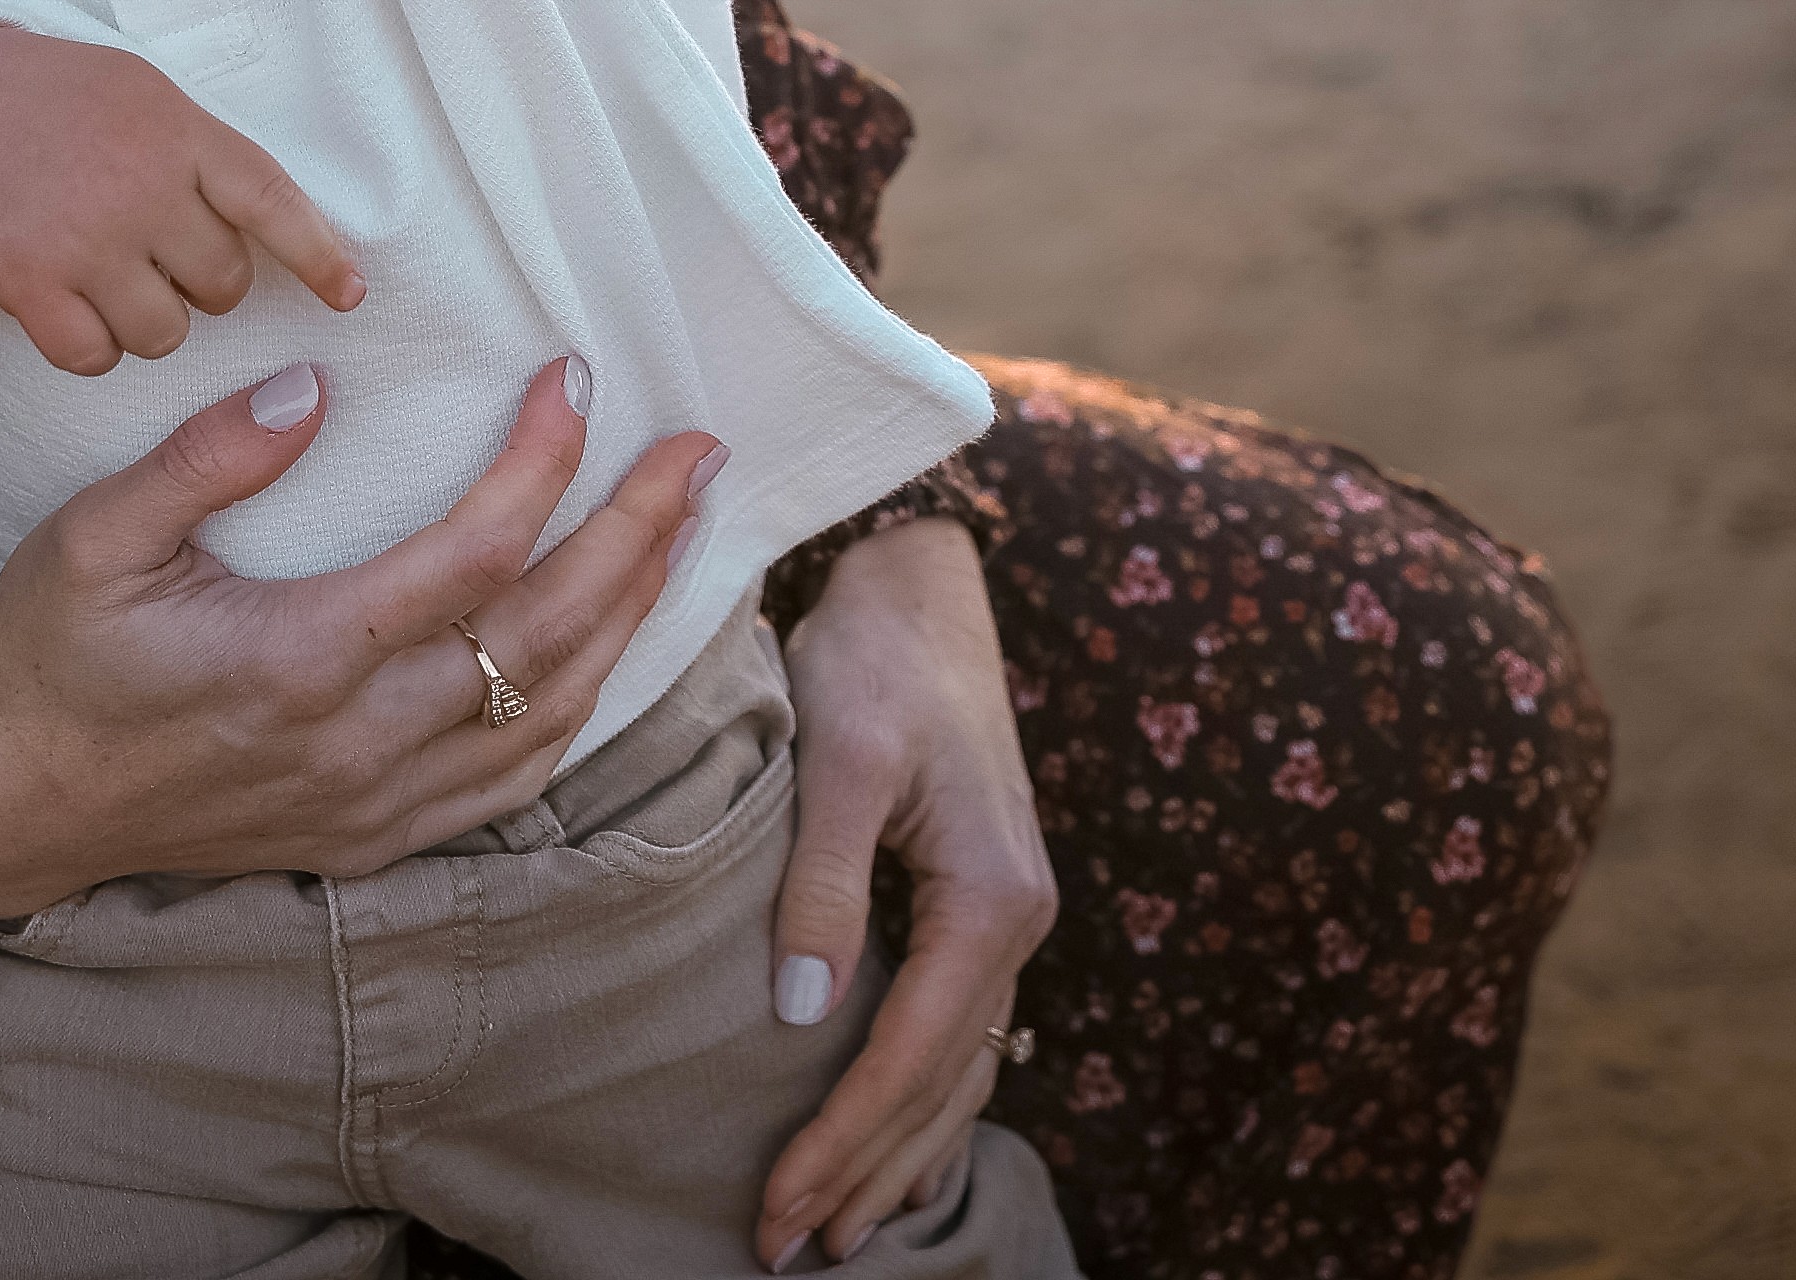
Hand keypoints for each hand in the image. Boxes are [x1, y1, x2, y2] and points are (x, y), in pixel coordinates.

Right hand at [0, 27, 368, 371]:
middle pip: (223, 285)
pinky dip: (92, 345)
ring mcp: (83, 239)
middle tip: (158, 251)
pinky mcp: (28, 283)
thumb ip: (203, 151)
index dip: (318, 255)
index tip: (350, 295)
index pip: (271, 201)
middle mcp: (140, 187)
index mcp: (177, 131)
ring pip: (165, 333)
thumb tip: (277, 225)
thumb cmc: (54, 99)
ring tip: (111, 273)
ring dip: (149, 320)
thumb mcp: (142, 92)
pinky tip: (73, 305)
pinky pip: (96, 357)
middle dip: (202, 282)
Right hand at [0, 356, 731, 930]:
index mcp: (299, 659)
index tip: (573, 373)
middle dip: (637, 534)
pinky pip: (511, 780)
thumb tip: (309, 391)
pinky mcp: (372, 836)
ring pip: (550, 713)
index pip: (472, 556)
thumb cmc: (53, 656)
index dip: (542, 462)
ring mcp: (373, 800)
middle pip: (546, 636)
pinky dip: (579, 709)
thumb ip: (202, 460)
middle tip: (699, 451)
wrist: (14, 803)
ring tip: (681, 532)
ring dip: (630, 618)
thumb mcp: (92, 537)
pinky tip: (609, 649)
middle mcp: (358, 741)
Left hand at [755, 517, 1056, 1268]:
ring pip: (962, 1070)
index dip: (844, 1138)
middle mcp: (1018, 921)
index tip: (777, 1205)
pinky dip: (926, 1104)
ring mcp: (1009, 917)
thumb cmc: (877, 656)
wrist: (928, 582)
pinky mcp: (980, 905)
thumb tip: (803, 1013)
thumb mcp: (843, 758)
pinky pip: (962, 1034)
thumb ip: (825, 883)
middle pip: (945, 1083)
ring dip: (900, 1156)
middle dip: (868, 1173)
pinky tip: (891, 1148)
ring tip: (839, 1232)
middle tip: (790, 1248)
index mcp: (994, 897)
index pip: (914, 1053)